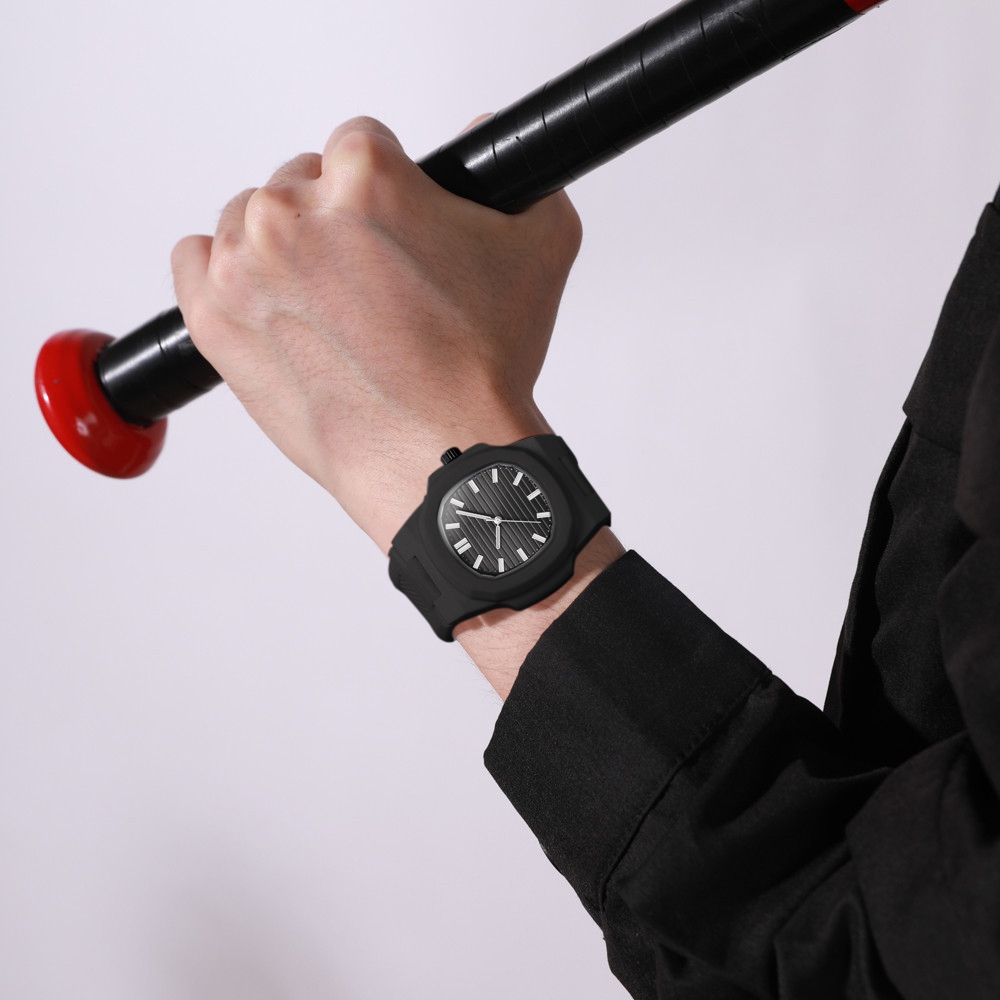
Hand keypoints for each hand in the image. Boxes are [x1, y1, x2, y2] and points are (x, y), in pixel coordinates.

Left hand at [171, 116, 581, 553]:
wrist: (439, 456)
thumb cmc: (479, 367)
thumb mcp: (541, 245)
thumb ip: (507, 166)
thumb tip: (479, 136)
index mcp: (363, 177)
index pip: (360, 142)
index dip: (390, 187)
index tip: (398, 227)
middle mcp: (291, 212)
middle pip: (302, 181)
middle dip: (335, 221)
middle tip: (372, 281)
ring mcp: (243, 268)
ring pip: (251, 221)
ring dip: (283, 249)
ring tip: (331, 306)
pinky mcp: (213, 321)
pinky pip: (194, 262)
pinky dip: (222, 273)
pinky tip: (268, 299)